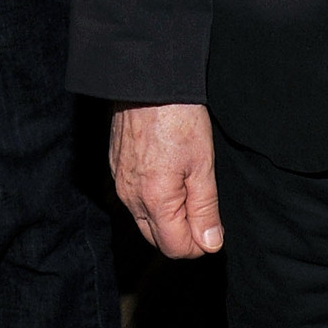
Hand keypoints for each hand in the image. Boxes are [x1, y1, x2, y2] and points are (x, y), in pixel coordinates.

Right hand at [110, 100, 222, 256]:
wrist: (147, 80)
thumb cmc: (178, 118)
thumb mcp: (203, 164)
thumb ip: (205, 209)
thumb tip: (210, 243)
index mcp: (154, 200)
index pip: (175, 248)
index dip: (199, 244)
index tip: (213, 226)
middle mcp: (130, 197)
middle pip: (156, 239)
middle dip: (181, 234)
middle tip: (202, 207)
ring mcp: (120, 181)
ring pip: (144, 219)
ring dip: (165, 216)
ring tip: (185, 185)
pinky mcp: (115, 166)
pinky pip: (133, 197)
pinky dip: (150, 197)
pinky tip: (166, 173)